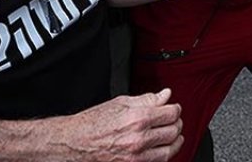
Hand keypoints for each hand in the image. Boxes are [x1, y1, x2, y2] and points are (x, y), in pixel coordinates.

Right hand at [55, 90, 182, 160]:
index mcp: (138, 119)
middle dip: (177, 124)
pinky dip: (164, 154)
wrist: (75, 143)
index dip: (175, 109)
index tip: (174, 108)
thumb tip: (165, 95)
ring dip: (175, 141)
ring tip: (172, 135)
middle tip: (173, 120)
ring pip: (169, 150)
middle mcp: (139, 139)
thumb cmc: (93, 123)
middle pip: (173, 131)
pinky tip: (161, 148)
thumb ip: (147, 99)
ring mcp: (137, 157)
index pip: (171, 114)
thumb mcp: (120, 103)